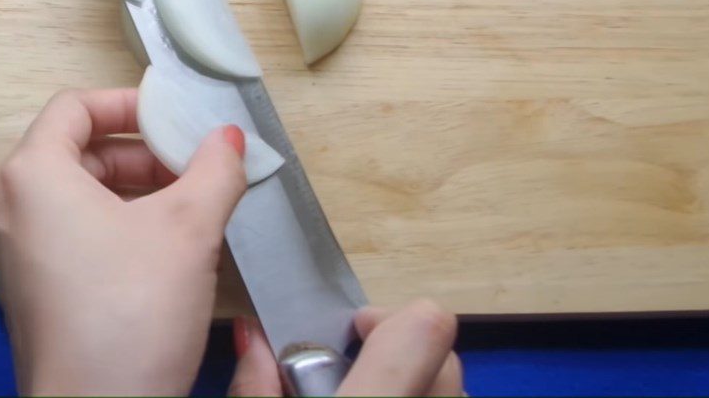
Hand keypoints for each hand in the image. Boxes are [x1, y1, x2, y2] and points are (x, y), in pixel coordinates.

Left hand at [0, 88, 245, 396]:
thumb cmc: (133, 309)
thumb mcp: (190, 225)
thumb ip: (216, 168)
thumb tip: (230, 136)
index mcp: (34, 178)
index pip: (75, 107)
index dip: (130, 103)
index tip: (176, 120)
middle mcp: (13, 210)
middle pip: (80, 148)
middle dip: (144, 150)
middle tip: (194, 166)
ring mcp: (19, 255)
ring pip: (82, 192)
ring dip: (139, 186)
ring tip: (191, 203)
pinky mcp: (35, 291)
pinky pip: (77, 231)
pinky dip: (122, 220)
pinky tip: (168, 244)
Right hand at [228, 300, 462, 396]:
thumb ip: (255, 390)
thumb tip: (254, 334)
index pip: (426, 328)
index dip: (389, 318)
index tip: (353, 332)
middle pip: (445, 354)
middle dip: (399, 352)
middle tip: (351, 375)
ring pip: (454, 388)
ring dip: (417, 383)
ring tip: (372, 397)